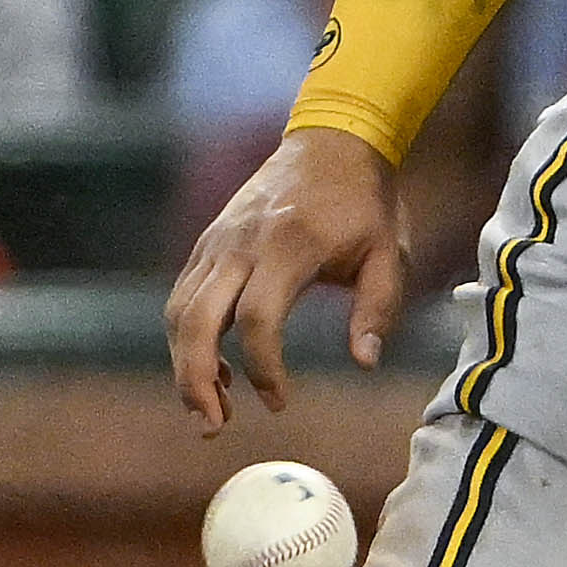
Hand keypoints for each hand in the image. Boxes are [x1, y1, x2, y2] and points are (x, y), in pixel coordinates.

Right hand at [174, 122, 411, 426]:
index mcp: (289, 245)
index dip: (262, 368)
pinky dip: (187, 338)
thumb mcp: (388, 252)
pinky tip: (214, 369)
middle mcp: (241, 243)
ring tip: (209, 409)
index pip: (256, 319)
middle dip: (196, 379)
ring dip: (184, 365)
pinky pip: (183, 296)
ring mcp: (217, 241)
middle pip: (196, 320)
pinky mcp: (208, 242)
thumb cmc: (365, 203)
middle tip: (213, 426)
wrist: (332, 140)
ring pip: (178, 311)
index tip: (280, 402)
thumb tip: (363, 363)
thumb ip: (378, 308)